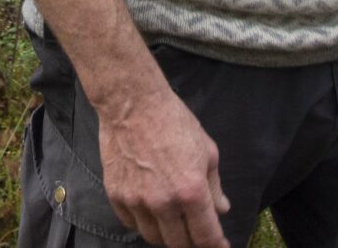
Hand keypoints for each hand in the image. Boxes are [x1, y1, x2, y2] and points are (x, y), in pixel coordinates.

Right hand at [95, 82, 228, 246]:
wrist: (132, 103)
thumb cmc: (174, 121)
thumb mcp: (206, 150)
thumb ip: (214, 186)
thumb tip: (221, 210)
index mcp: (191, 191)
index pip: (206, 236)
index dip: (215, 245)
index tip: (219, 246)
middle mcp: (163, 202)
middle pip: (178, 244)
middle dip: (191, 242)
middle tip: (194, 233)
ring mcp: (137, 201)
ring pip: (153, 238)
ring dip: (165, 235)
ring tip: (171, 223)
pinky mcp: (116, 195)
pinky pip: (130, 223)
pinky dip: (142, 223)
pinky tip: (149, 211)